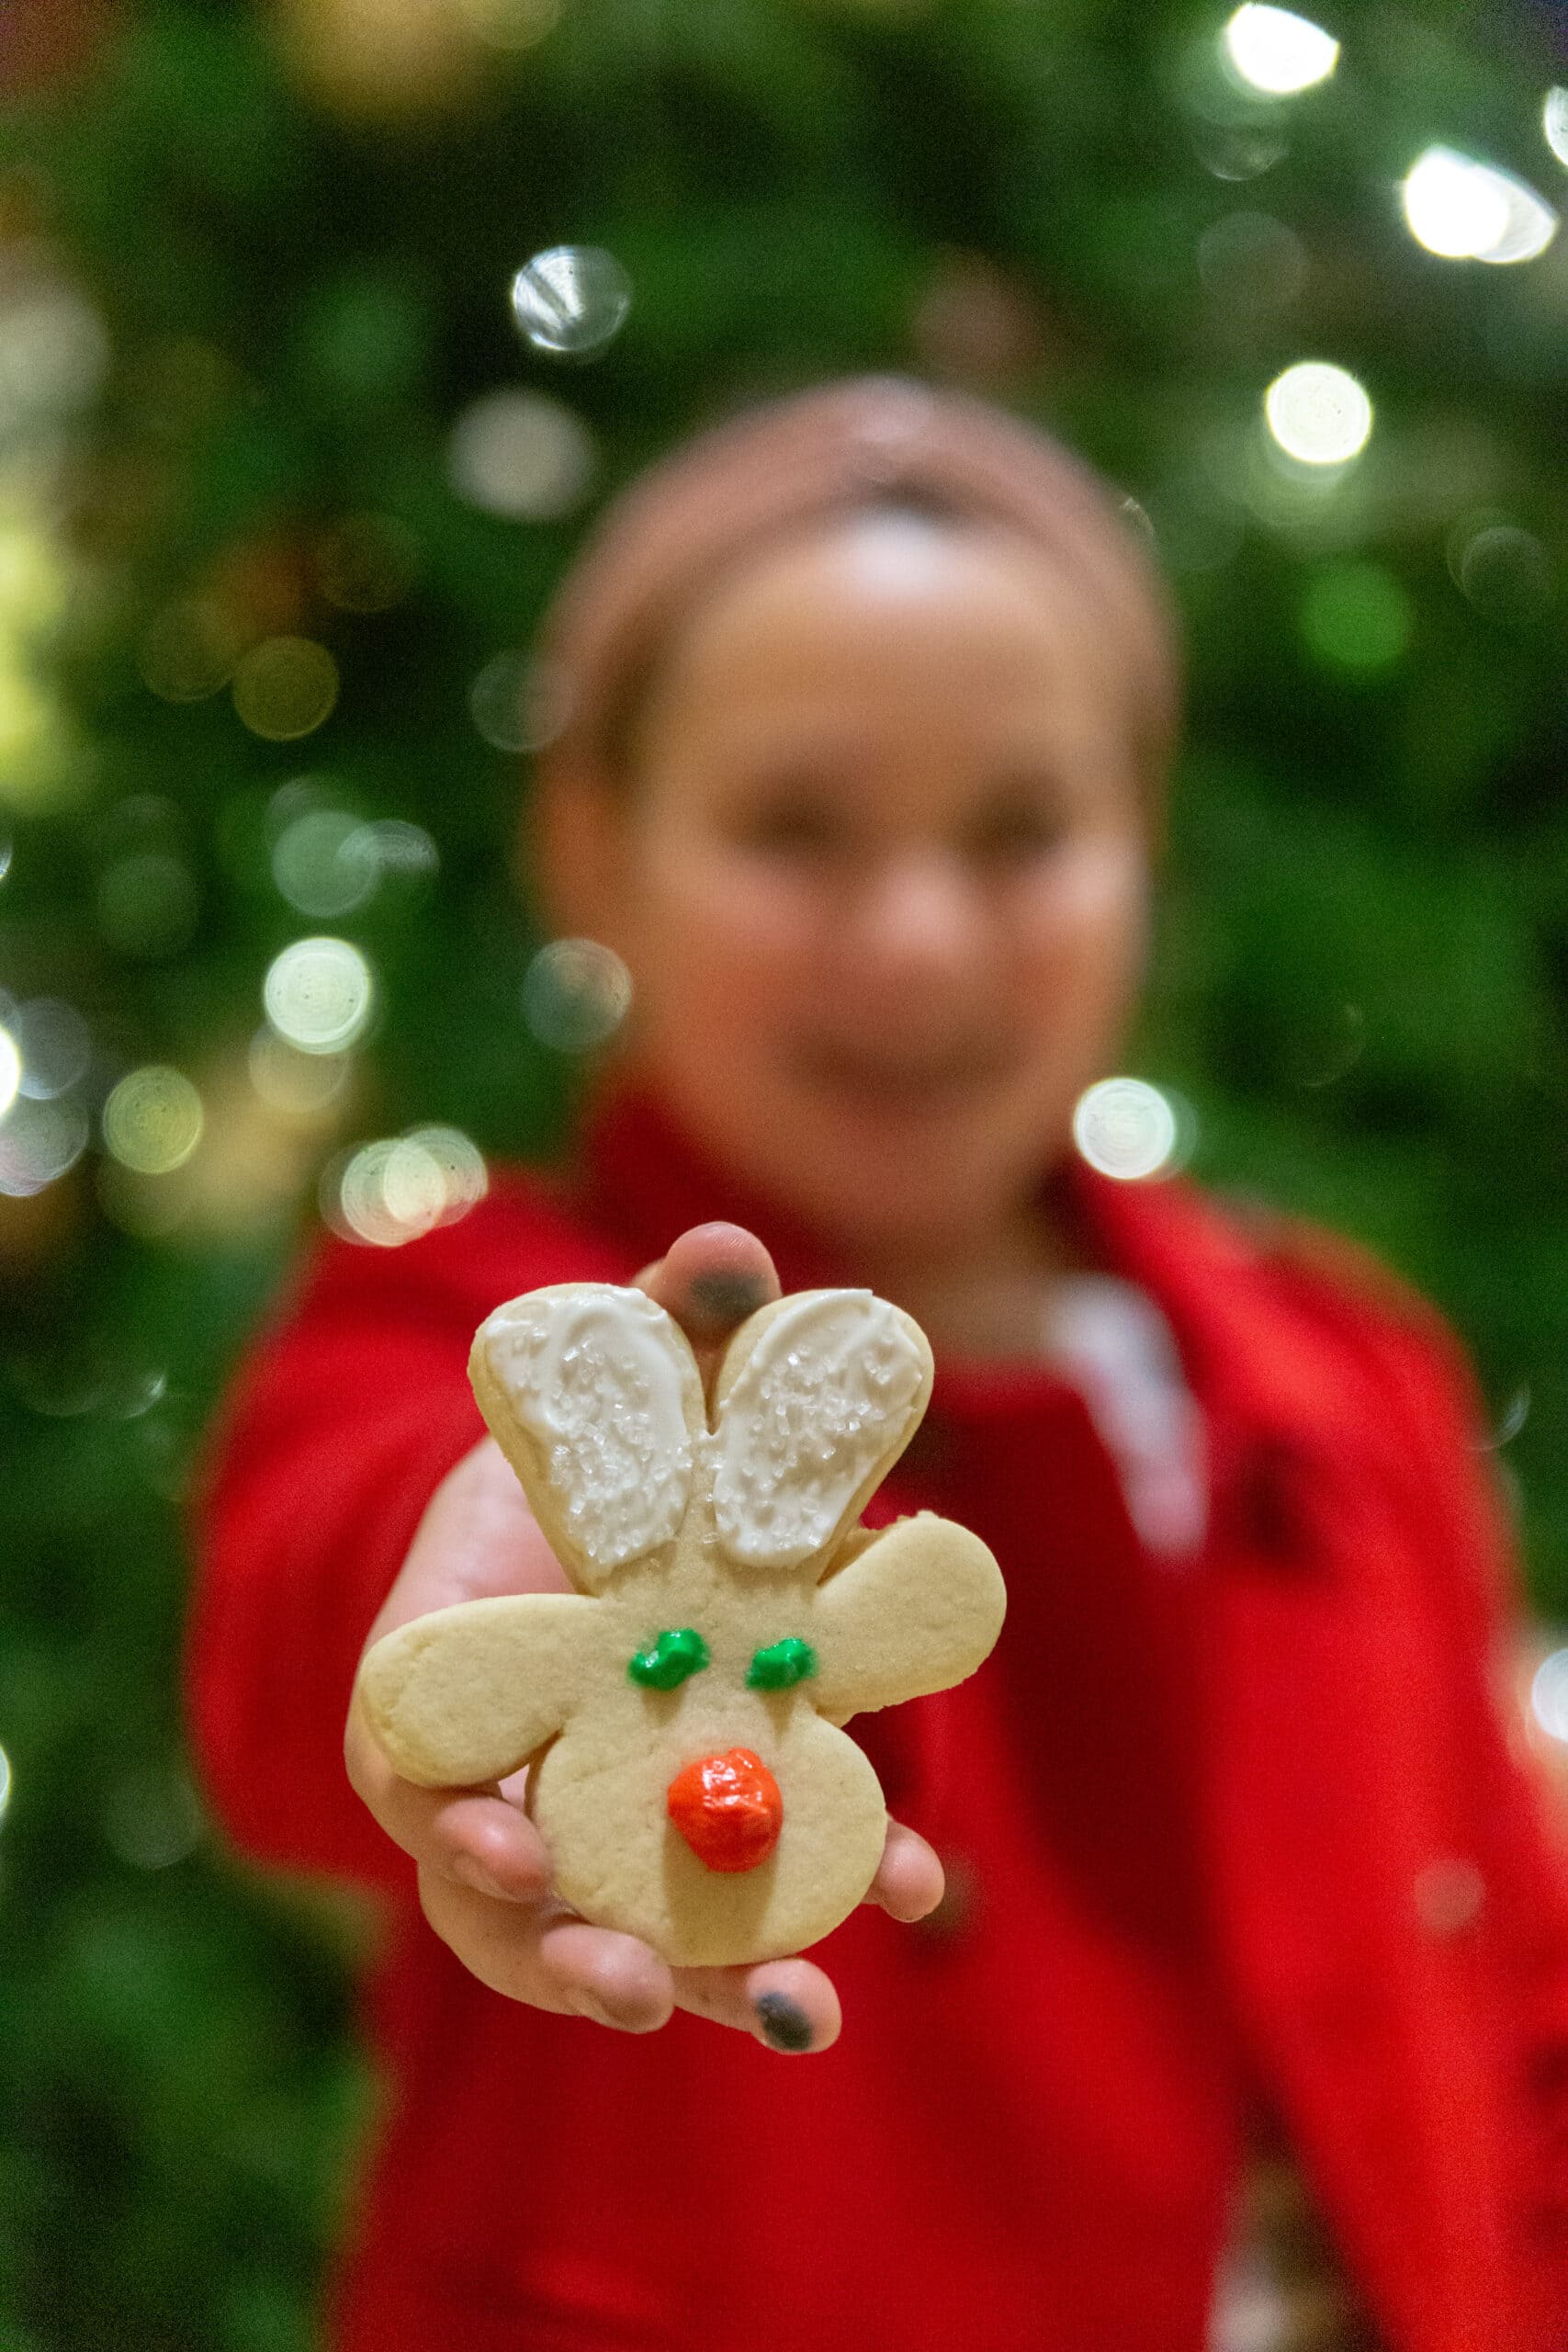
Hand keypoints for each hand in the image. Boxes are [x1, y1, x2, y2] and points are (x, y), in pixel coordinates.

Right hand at [344, 1221, 944, 2052]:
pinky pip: (677, 1926)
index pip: (408, 1737)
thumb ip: (671, 1318)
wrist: (593, 1529)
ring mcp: (558, 1815)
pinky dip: (751, 1962)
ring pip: (575, 1934)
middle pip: (481, 1881)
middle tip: (634, 1983)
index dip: (444, 1802)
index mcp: (447, 1639)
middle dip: (550, 1943)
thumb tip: (731, 1249)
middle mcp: (489, 1750)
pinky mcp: (637, 1852)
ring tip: (788, 2012)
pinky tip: (831, 1984)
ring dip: (675, 1981)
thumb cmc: (591, 1450)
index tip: (508, 1851)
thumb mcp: (626, 1376)